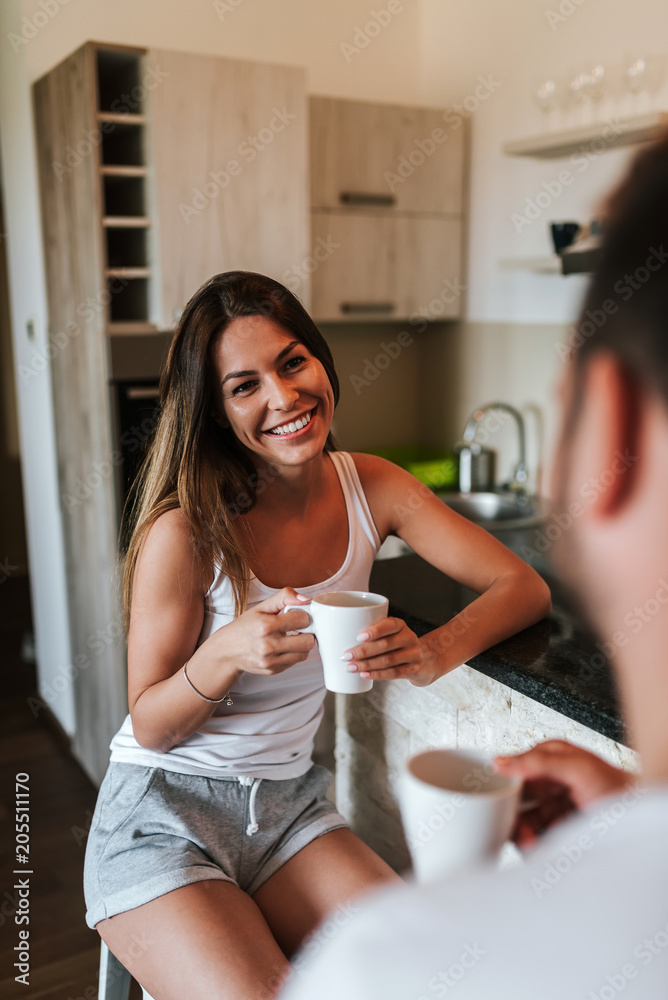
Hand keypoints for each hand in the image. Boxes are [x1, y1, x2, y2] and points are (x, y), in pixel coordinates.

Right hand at [207, 587, 314, 676]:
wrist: (227, 650)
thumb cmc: (245, 627)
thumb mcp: (261, 607)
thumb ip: (284, 597)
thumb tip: (305, 599)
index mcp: (266, 625)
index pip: (303, 620)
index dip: (303, 616)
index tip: (297, 616)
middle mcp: (268, 645)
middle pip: (308, 641)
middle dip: (307, 633)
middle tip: (298, 629)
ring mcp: (270, 660)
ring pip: (304, 653)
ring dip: (301, 645)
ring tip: (290, 638)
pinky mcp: (273, 670)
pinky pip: (295, 662)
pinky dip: (293, 654)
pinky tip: (282, 648)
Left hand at [341, 616, 434, 684]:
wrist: (426, 661)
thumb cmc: (397, 646)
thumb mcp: (389, 635)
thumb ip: (371, 634)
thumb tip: (336, 638)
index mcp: (400, 625)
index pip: (389, 625)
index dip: (374, 631)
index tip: (358, 637)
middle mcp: (409, 637)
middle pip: (385, 645)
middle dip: (363, 651)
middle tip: (346, 656)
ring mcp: (414, 654)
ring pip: (388, 660)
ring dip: (367, 665)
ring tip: (351, 667)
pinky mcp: (414, 670)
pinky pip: (394, 673)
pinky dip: (377, 674)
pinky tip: (365, 675)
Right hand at [494, 739, 635, 846]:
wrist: (641, 819)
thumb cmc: (620, 789)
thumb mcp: (577, 767)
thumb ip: (537, 762)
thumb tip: (501, 761)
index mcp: (550, 757)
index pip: (513, 767)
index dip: (502, 782)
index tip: (496, 797)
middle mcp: (548, 781)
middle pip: (513, 796)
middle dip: (509, 812)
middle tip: (509, 824)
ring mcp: (552, 807)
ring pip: (520, 819)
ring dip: (519, 831)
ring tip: (528, 840)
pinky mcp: (556, 831)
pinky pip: (532, 838)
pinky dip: (529, 844)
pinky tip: (535, 847)